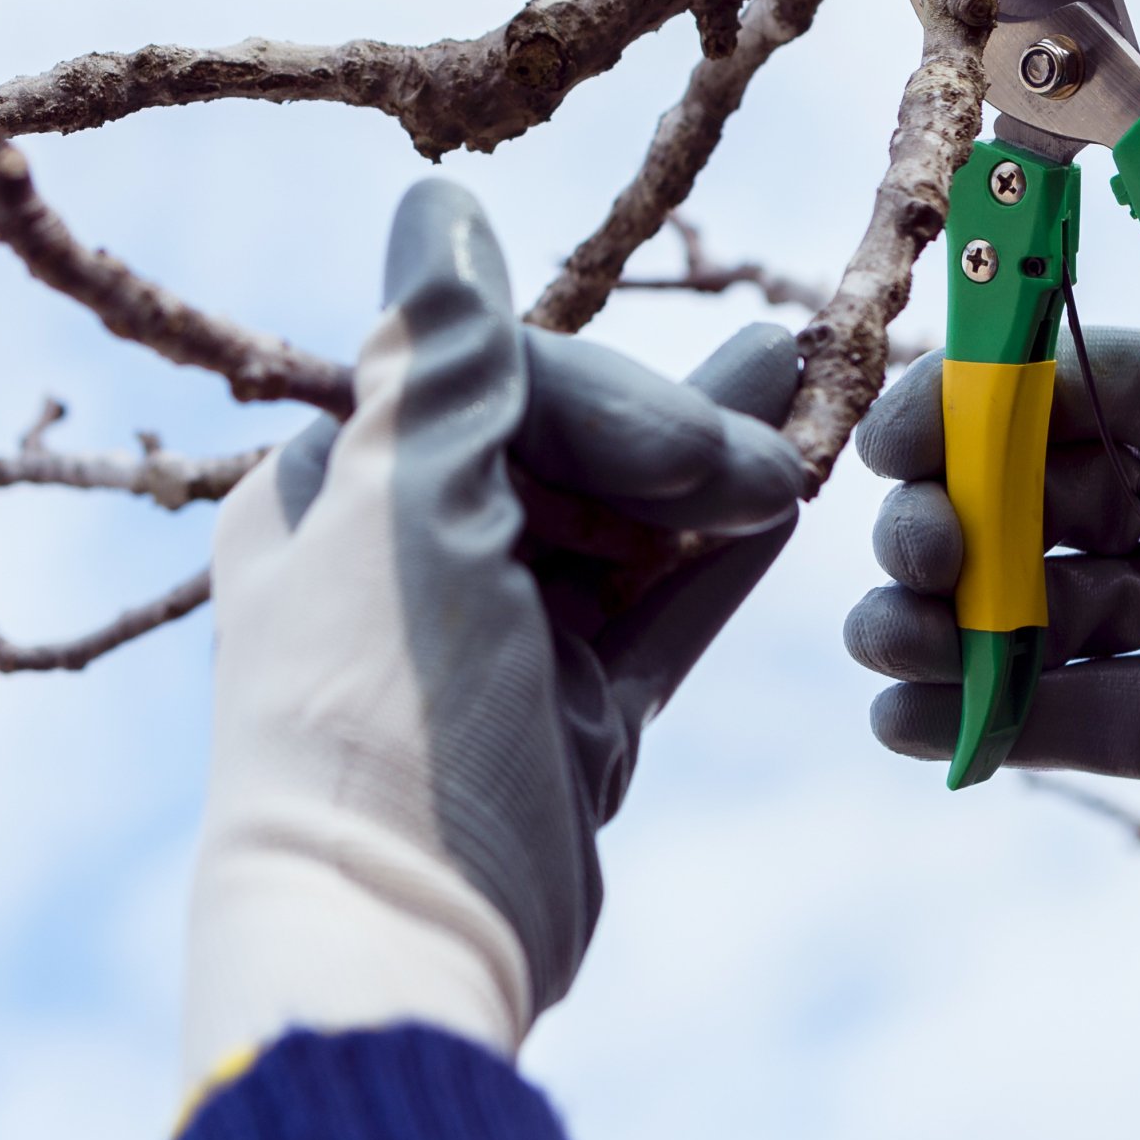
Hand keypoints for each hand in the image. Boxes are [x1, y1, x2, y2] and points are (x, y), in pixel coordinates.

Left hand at [181, 180, 805, 1087]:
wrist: (397, 936)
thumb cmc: (377, 705)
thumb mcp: (406, 509)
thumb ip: (443, 359)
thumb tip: (437, 203)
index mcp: (334, 490)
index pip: (486, 380)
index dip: (600, 394)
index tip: (690, 442)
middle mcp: (408, 551)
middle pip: (563, 444)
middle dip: (673, 426)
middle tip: (785, 417)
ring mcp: (498, 636)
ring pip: (625, 522)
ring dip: (712, 462)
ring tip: (806, 374)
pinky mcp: (570, 713)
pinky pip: (657, 612)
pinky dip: (717, 561)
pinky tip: (789, 498)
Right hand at [845, 308, 1139, 876]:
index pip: (1050, 390)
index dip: (959, 406)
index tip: (899, 438)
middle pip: (1006, 503)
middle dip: (933, 522)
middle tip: (924, 553)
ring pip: (1017, 613)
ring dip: (931, 624)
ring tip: (890, 644)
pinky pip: (1073, 720)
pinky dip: (988, 723)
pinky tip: (915, 723)